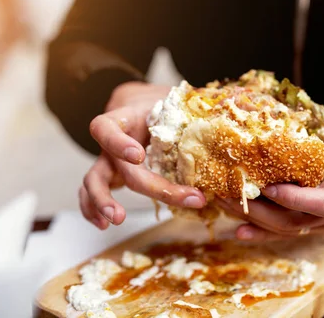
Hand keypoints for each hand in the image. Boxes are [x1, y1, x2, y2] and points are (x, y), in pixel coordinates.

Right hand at [80, 81, 206, 229]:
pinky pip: (89, 194)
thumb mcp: (176, 99)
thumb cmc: (162, 104)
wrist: (140, 104)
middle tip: (174, 198)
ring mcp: (108, 160)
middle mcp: (112, 141)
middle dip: (146, 185)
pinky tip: (104, 224)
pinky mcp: (110, 175)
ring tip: (116, 220)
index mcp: (125, 119)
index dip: (117, 142)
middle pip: (116, 165)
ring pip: (92, 181)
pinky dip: (93, 210)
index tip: (138, 155)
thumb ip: (196, 104)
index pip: (106, 127)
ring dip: (101, 202)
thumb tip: (233, 110)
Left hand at [216, 119, 323, 240]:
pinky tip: (240, 230)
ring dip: (255, 221)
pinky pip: (287, 233)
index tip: (268, 187)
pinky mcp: (314, 228)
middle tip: (231, 194)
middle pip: (297, 221)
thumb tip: (260, 106)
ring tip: (227, 206)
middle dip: (261, 210)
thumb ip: (304, 122)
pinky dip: (262, 231)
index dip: (296, 199)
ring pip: (288, 230)